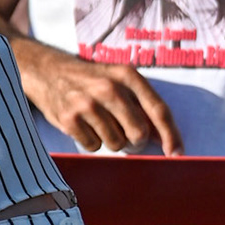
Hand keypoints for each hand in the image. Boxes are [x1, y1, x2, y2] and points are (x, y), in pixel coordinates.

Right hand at [17, 40, 182, 154]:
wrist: (47, 70)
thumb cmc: (90, 79)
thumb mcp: (118, 80)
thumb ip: (142, 105)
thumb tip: (164, 138)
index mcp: (126, 75)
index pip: (158, 110)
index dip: (171, 135)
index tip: (177, 153)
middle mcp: (107, 88)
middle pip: (138, 133)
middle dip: (135, 140)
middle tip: (125, 133)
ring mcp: (86, 103)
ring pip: (116, 143)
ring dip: (111, 140)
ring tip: (98, 122)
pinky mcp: (69, 118)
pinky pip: (93, 147)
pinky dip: (91, 141)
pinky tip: (83, 125)